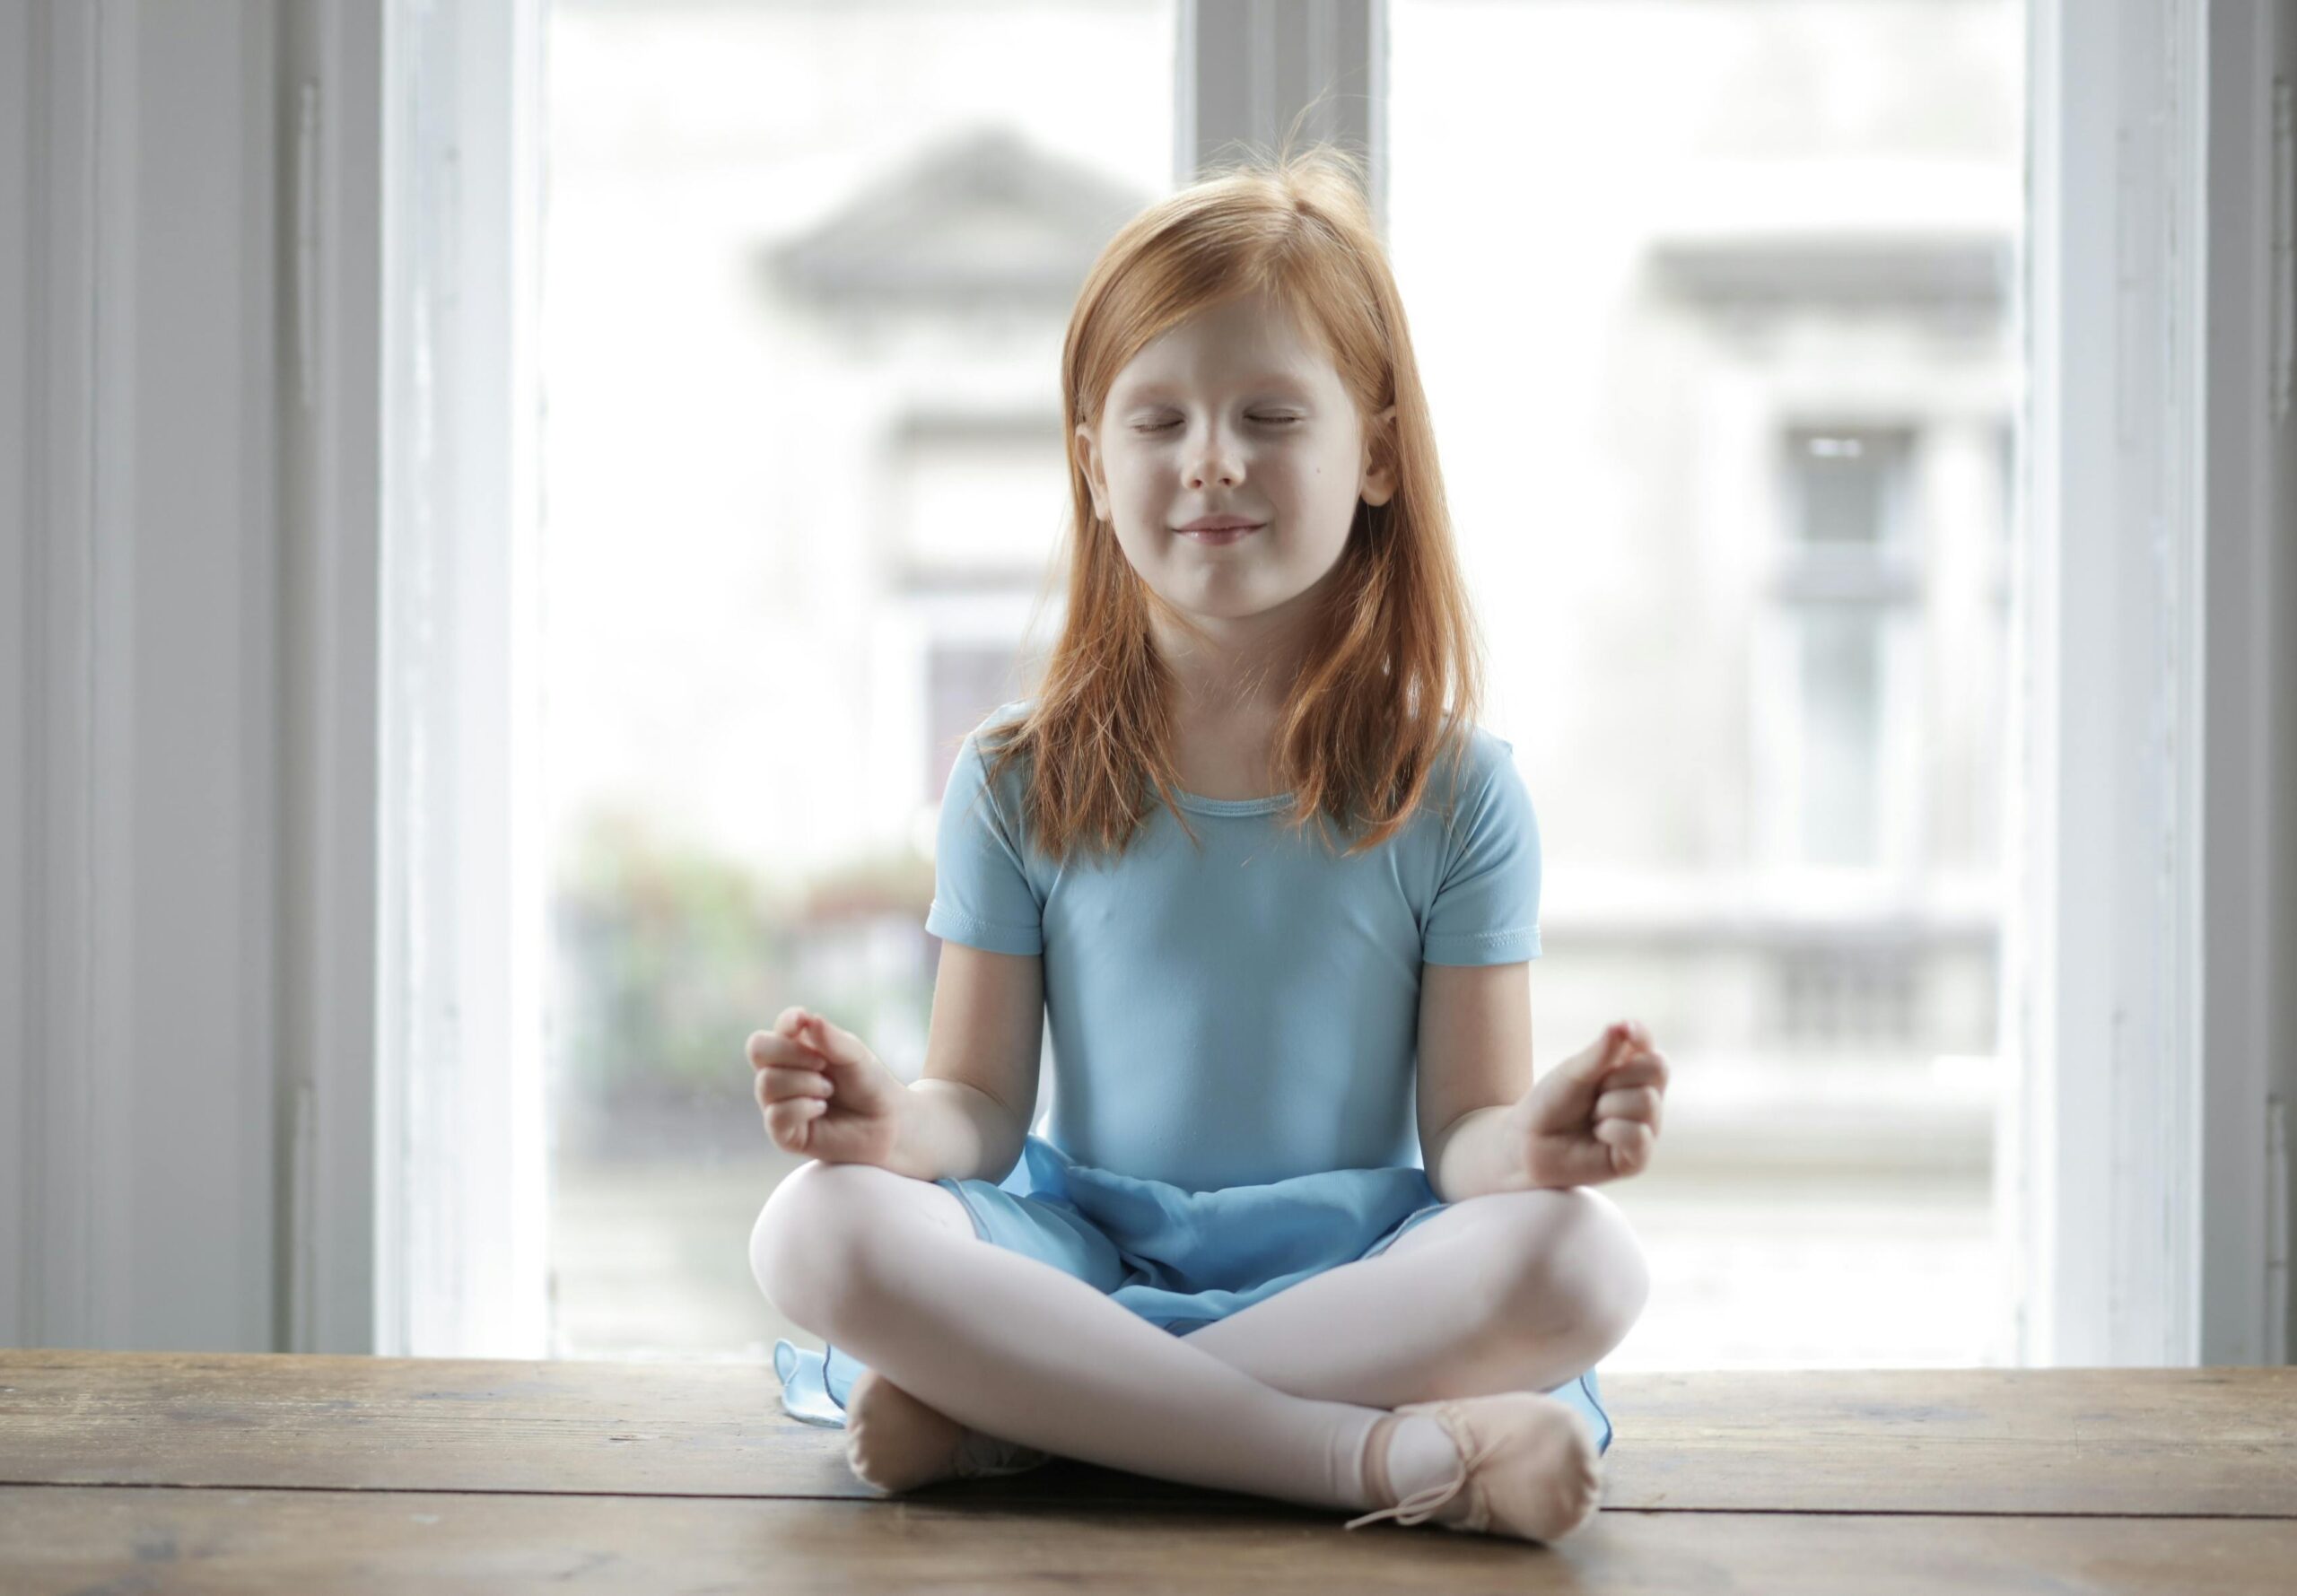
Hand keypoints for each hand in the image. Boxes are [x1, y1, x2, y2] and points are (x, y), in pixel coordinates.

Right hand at [748, 1005, 908, 1165]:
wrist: (886, 1124)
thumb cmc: (868, 1084)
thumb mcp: (855, 1055)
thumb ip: (832, 1039)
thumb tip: (808, 1019)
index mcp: (797, 1046)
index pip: (777, 1027)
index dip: (787, 1021)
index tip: (802, 1022)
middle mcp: (781, 1072)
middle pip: (758, 1049)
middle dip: (791, 1053)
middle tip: (822, 1064)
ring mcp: (779, 1101)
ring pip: (766, 1082)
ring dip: (804, 1083)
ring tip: (828, 1091)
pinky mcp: (783, 1132)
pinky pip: (776, 1114)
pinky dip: (802, 1108)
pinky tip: (821, 1108)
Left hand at [1498, 1019, 1667, 1187]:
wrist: (1529, 1142)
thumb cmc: (1552, 1103)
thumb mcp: (1574, 1072)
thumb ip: (1600, 1052)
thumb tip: (1623, 1025)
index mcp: (1630, 1071)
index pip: (1650, 1047)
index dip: (1642, 1036)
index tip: (1627, 1030)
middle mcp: (1644, 1097)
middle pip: (1657, 1069)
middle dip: (1617, 1077)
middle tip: (1594, 1093)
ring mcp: (1645, 1127)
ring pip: (1647, 1102)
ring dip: (1608, 1107)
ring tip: (1592, 1118)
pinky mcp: (1638, 1157)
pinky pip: (1639, 1134)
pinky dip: (1611, 1131)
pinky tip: (1598, 1136)